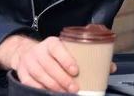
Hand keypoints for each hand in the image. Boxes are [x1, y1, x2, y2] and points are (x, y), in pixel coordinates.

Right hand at [0, 35, 117, 92]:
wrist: (29, 53)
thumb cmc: (55, 54)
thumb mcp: (68, 50)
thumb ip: (87, 57)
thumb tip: (111, 67)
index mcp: (51, 42)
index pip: (57, 48)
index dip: (66, 59)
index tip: (76, 70)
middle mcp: (38, 50)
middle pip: (49, 65)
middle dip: (63, 79)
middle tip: (75, 89)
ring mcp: (29, 61)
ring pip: (40, 75)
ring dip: (54, 86)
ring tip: (65, 93)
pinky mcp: (23, 73)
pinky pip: (31, 83)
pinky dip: (41, 89)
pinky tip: (51, 92)